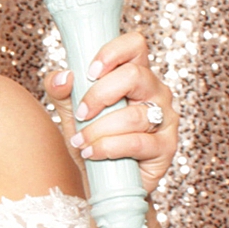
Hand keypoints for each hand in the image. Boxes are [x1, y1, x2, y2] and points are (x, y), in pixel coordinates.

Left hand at [45, 30, 177, 194]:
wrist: (101, 181)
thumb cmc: (90, 139)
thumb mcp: (70, 111)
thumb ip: (61, 90)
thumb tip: (63, 77)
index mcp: (135, 75)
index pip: (135, 46)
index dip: (112, 53)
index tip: (89, 72)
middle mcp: (155, 92)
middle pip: (135, 75)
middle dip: (99, 95)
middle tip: (81, 112)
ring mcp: (165, 118)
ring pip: (134, 114)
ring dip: (98, 129)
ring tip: (80, 141)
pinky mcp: (167, 146)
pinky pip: (138, 142)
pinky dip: (108, 147)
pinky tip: (92, 153)